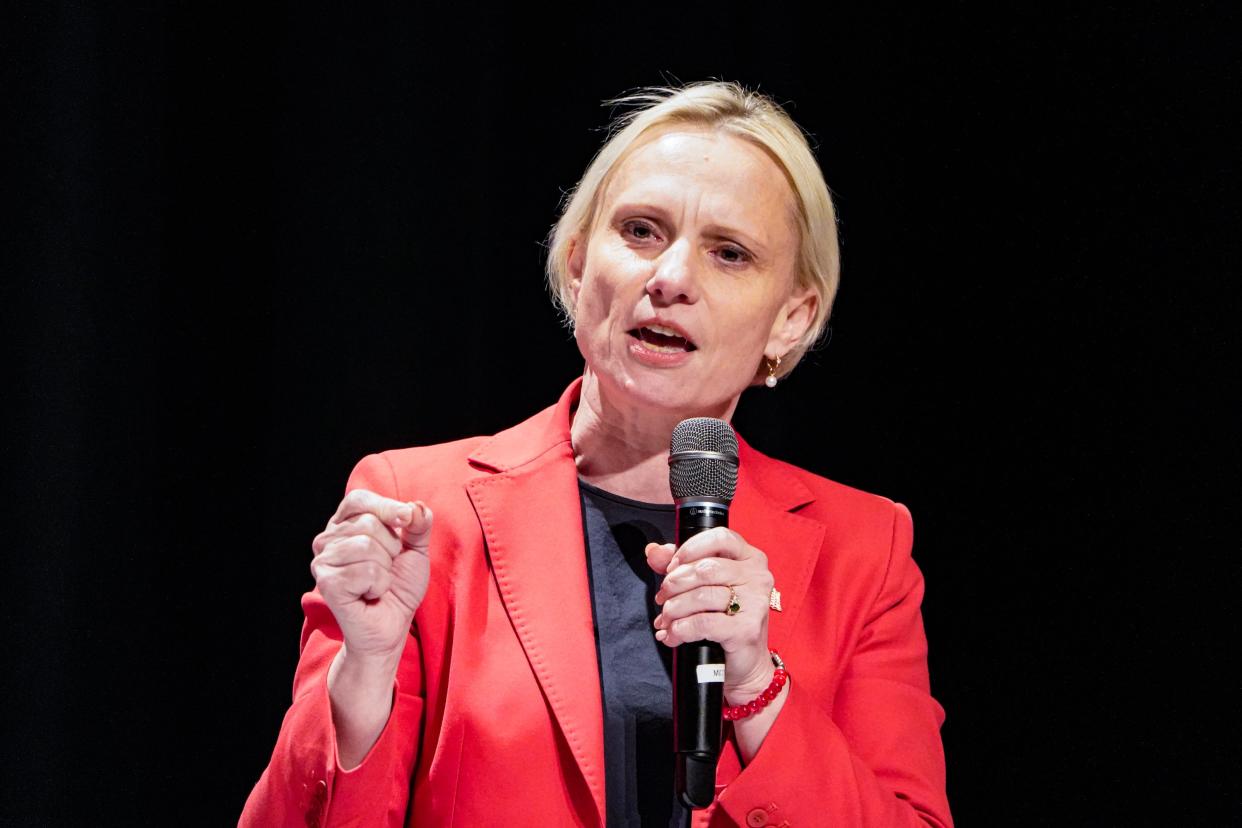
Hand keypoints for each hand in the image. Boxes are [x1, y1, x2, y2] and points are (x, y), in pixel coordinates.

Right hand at [311, 489, 432, 661]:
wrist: (391, 626)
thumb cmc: (398, 587)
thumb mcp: (415, 550)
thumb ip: (418, 525)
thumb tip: (417, 507)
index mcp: (345, 525)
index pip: (360, 499)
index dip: (386, 507)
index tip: (405, 520)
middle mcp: (328, 540)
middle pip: (369, 522)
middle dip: (390, 548)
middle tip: (385, 569)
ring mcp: (324, 561)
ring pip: (367, 545)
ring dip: (385, 569)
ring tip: (377, 583)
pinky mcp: (327, 582)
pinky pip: (366, 570)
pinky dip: (379, 585)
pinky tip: (369, 594)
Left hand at [646, 527, 775, 699]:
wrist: (745, 664)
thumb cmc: (725, 619)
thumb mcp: (704, 587)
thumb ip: (680, 565)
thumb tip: (653, 551)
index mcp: (750, 558)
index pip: (720, 537)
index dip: (690, 549)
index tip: (672, 566)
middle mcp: (758, 577)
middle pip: (705, 569)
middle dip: (675, 584)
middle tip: (662, 598)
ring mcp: (755, 603)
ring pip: (701, 596)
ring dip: (674, 609)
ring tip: (665, 619)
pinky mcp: (746, 630)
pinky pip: (702, 623)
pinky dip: (680, 629)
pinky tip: (672, 635)